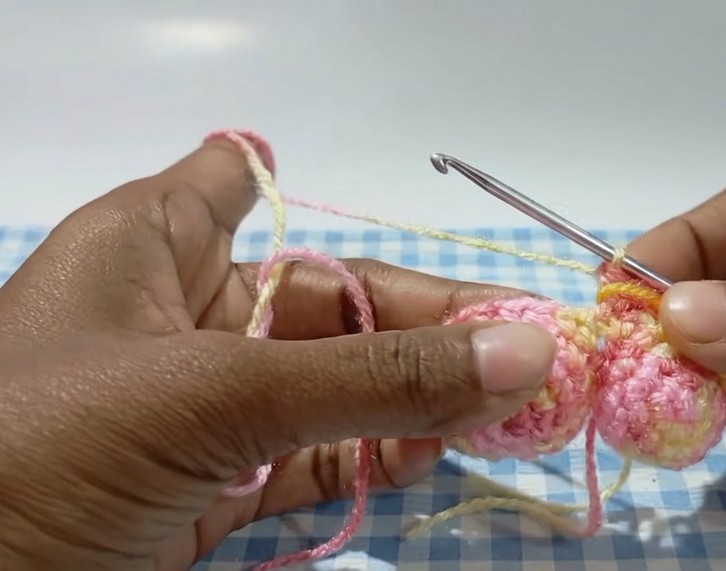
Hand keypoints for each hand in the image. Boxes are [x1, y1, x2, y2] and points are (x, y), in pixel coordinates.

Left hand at [0, 138, 556, 568]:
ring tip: (497, 412)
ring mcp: (200, 410)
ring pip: (332, 385)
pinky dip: (374, 458)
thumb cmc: (45, 456)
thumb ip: (374, 378)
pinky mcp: (215, 488)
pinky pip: (316, 456)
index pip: (234, 185)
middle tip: (527, 350)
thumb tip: (524, 351)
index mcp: (149, 249)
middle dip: (423, 325)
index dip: (311, 189)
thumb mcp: (215, 398)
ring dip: (412, 400)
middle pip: (326, 301)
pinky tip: (428, 455)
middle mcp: (179, 319)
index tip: (396, 216)